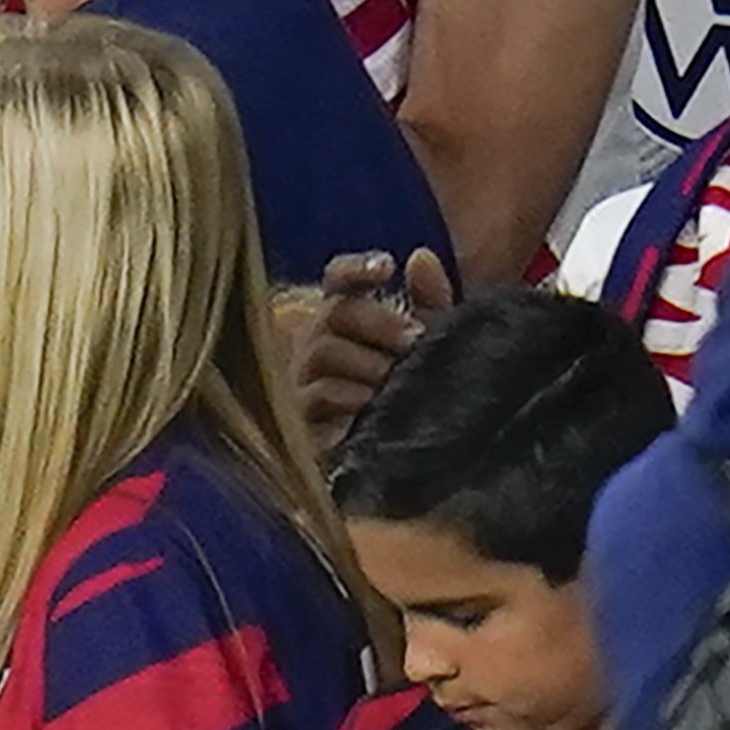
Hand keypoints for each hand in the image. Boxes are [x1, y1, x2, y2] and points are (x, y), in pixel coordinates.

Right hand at [286, 248, 450, 461]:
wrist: (397, 472)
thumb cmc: (410, 401)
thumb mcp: (427, 350)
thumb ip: (429, 303)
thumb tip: (420, 258)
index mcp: (348, 322)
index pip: (339, 280)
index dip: (356, 268)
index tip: (388, 268)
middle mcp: (317, 344)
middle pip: (334, 312)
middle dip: (378, 322)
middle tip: (414, 341)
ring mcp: (303, 381)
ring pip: (322, 351)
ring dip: (366, 362)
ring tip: (397, 380)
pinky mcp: (299, 420)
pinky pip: (316, 396)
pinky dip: (349, 398)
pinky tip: (374, 406)